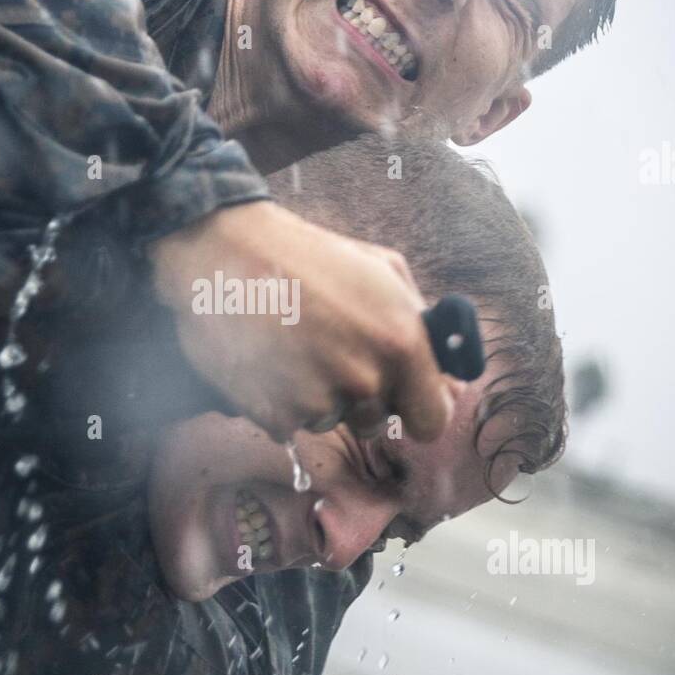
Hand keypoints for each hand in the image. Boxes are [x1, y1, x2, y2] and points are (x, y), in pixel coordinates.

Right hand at [148, 200, 455, 443]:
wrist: (225, 250)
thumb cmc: (307, 255)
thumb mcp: (382, 270)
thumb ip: (421, 325)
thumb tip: (448, 377)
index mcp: (402, 342)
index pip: (433, 420)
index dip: (419, 410)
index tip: (405, 400)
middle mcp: (365, 379)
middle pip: (376, 423)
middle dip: (360, 396)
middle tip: (329, 350)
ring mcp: (318, 400)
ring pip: (329, 421)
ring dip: (316, 396)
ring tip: (293, 345)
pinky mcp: (274, 413)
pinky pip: (289, 423)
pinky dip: (279, 400)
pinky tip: (268, 358)